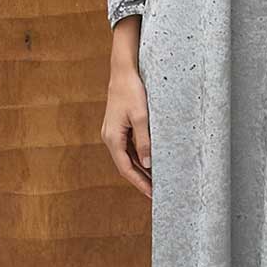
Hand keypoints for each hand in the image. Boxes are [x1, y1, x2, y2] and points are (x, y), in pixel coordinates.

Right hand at [102, 19, 152, 197]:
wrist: (123, 71)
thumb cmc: (132, 91)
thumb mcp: (141, 117)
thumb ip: (144, 142)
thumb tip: (147, 165)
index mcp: (113, 138)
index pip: (126, 169)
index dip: (139, 184)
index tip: (152, 195)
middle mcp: (110, 138)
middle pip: (125, 166)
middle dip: (140, 180)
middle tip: (157, 193)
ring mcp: (113, 132)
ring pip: (127, 158)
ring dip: (140, 170)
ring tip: (156, 181)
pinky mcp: (118, 127)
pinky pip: (128, 148)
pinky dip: (138, 157)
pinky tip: (150, 162)